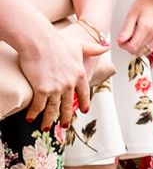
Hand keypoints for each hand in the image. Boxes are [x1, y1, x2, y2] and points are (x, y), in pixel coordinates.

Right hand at [15, 15, 87, 129]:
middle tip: (65, 125)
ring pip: (53, 108)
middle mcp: (70, 83)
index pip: (83, 92)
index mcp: (80, 73)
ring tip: (47, 127)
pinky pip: (38, 105)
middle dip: (66, 116)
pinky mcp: (42, 89)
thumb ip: (93, 49)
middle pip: (67, 104)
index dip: (83, 102)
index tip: (84, 110)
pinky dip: (34, 113)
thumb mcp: (80, 45)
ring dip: (49, 119)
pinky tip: (30, 118)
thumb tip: (107, 46)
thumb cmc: (58, 41)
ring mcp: (56, 88)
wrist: (40, 41)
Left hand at [116, 0, 152, 57]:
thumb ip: (126, 29)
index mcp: (146, 28)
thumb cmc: (145, 3)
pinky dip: (142, 47)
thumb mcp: (132, 14)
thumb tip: (120, 42)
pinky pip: (150, 48)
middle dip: (128, 48)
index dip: (123, 46)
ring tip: (132, 37)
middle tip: (125, 38)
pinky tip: (139, 38)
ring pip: (144, 52)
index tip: (120, 39)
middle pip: (137, 51)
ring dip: (135, 48)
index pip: (132, 47)